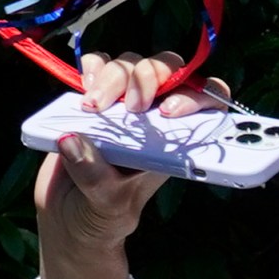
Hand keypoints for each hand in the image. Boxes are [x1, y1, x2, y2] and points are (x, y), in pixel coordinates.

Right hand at [32, 51, 230, 278]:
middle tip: (131, 106)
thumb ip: (94, 175)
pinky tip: (84, 90)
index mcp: (176, 142)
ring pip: (133, 63)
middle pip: (169, 69)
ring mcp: (125, 102)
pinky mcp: (94, 96)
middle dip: (150, 76)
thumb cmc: (103, 214)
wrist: (69, 216)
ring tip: (95, 106)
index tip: (170, 112)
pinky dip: (92, 68)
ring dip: (116, 75)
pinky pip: (98, 64)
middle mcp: (155, 116)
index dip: (198, 96)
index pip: (208, 102)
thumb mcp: (106, 202)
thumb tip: (73, 140)